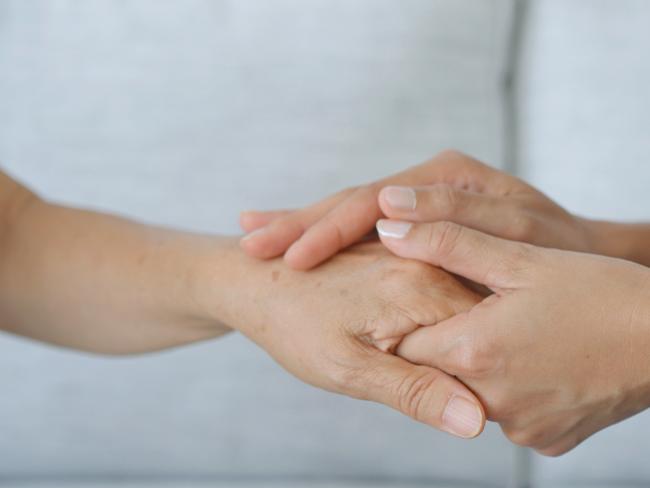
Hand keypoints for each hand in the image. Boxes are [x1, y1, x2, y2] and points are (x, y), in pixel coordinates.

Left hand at [202, 240, 486, 438]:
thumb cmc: (292, 325)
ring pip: (458, 305)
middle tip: (434, 384)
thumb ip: (413, 390)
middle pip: (475, 321)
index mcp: (421, 289)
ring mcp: (412, 258)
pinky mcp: (399, 260)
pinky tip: (411, 336)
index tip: (465, 401)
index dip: (482, 377)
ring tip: (411, 360)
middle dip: (468, 357)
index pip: (484, 338)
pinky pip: (436, 290)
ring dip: (451, 337)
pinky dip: (434, 318)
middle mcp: (423, 264)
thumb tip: (474, 420)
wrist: (253, 281)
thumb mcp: (347, 369)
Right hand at [239, 150, 595, 269]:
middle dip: (297, 224)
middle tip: (248, 245)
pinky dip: (319, 234)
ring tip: (250, 239)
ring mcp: (415, 203)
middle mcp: (424, 186)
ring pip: (345, 212)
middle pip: (347, 203)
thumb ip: (460, 228)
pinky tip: (287, 240)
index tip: (287, 254)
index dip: (326, 228)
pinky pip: (355, 227)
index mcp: (444, 180)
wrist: (579, 258)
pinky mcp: (409, 225)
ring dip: (299, 227)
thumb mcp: (517, 235)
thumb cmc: (554, 253)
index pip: (370, 202)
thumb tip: (396, 228)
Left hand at [376, 219, 649, 455]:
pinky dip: (513, 387)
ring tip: (513, 330)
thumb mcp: (519, 258)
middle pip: (436, 371)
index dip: (411, 319)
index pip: (402, 343)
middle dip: (445, 339)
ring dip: (480, 364)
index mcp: (473, 353)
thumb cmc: (601, 292)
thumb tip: (388, 229)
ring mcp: (522, 427)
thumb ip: (445, 242)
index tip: (426, 300)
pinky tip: (537, 358)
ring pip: (470, 391)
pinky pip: (509, 412)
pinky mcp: (548, 440)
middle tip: (478, 310)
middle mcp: (490, 402)